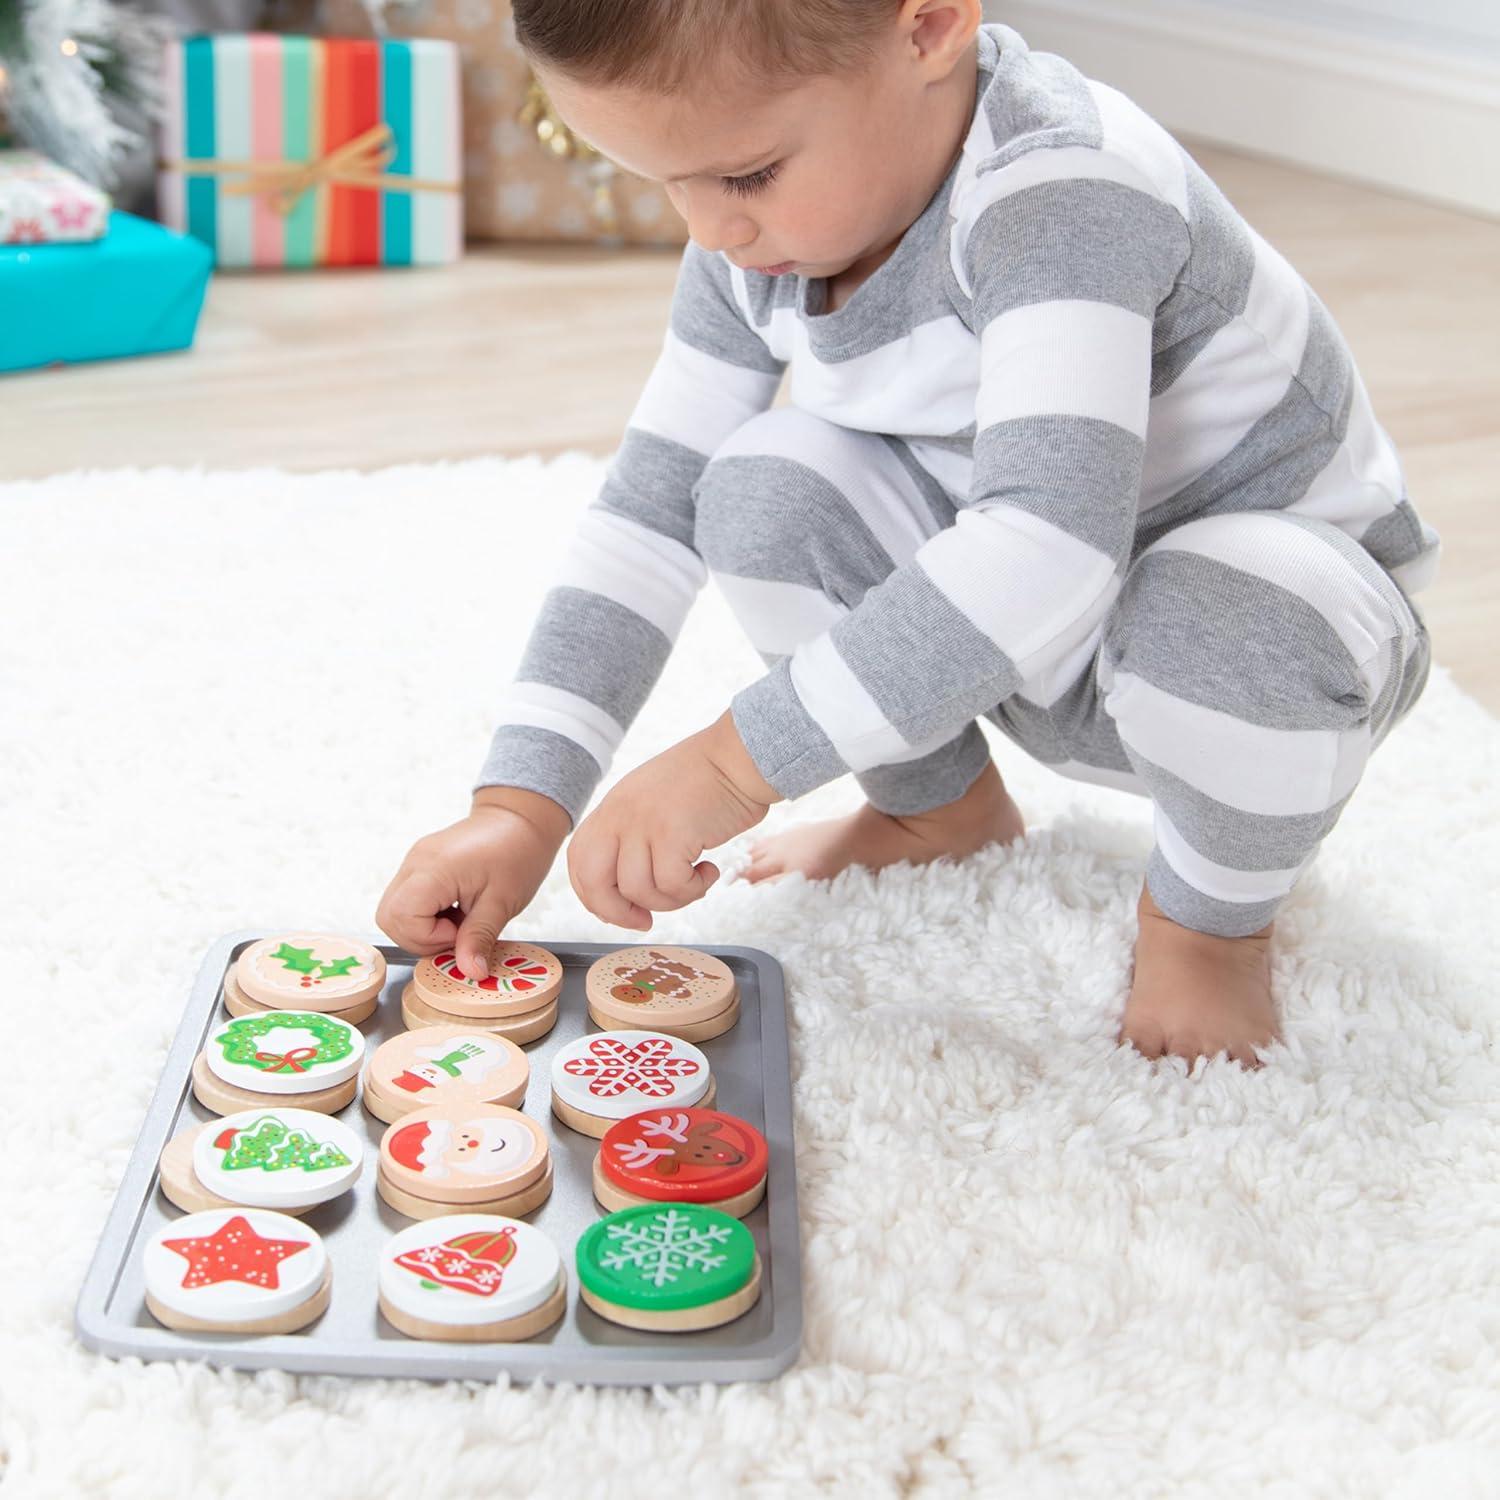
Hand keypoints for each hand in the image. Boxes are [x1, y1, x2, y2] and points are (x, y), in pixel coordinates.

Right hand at [375, 786, 571, 979]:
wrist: (521, 818)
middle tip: (458, 933)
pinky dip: (426, 914)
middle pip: (388, 917)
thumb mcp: (503, 902)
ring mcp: (414, 861)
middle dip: (419, 937)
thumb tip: (470, 973)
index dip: (429, 937)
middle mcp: (415, 862)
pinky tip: (455, 909)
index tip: (461, 932)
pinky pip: (407, 898)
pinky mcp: (420, 864)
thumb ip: (480, 938)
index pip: (401, 917)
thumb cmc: (518, 852)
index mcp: (434, 869)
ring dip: (423, 927)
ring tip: (459, 920)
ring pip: (394, 910)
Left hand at [567, 709, 780, 928]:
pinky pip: (673, 885)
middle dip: (617, 912)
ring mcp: (644, 823)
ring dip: (670, 900)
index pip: (579, 860)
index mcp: (612, 807)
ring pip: (638, 890)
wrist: (738, 756)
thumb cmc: (706, 781)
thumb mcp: (652, 801)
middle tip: (644, 921)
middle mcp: (620, 814)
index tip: (619, 909)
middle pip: (595, 882)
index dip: (594, 894)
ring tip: (695, 882)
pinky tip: (709, 871)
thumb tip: (629, 890)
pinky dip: (694, 889)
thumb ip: (634, 834)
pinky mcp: (673, 833)